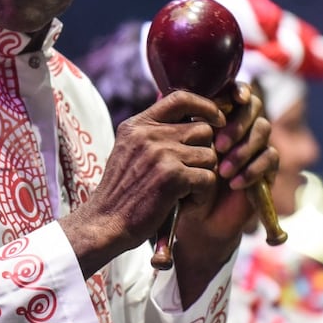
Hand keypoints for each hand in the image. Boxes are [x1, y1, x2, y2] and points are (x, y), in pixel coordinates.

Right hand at [61, 89, 226, 277]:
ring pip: (209, 155)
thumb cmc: (121, 193)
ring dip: (203, 176)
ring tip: (184, 192)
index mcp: (137, 125)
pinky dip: (201, 195)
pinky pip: (208, 178)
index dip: (205, 105)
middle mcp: (148, 134)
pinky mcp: (173, 176)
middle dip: (204, 152)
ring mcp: (161, 153)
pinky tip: (184, 204)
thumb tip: (191, 118)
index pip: (180, 98)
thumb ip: (152, 133)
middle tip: (190, 173)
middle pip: (203, 130)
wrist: (105, 223)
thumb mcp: (129, 151)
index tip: (217, 119)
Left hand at [177, 81, 275, 256]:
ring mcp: (257, 146)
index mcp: (220, 115)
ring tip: (222, 171)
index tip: (235, 98)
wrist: (197, 219)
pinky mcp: (268, 168)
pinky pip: (271, 158)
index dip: (240, 90)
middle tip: (218, 145)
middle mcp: (242, 126)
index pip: (236, 91)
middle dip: (237, 124)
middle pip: (254, 107)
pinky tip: (234, 183)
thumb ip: (179, 126)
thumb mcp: (176, 153)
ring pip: (263, 130)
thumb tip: (177, 101)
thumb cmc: (182, 181)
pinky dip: (253, 169)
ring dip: (243, 149)